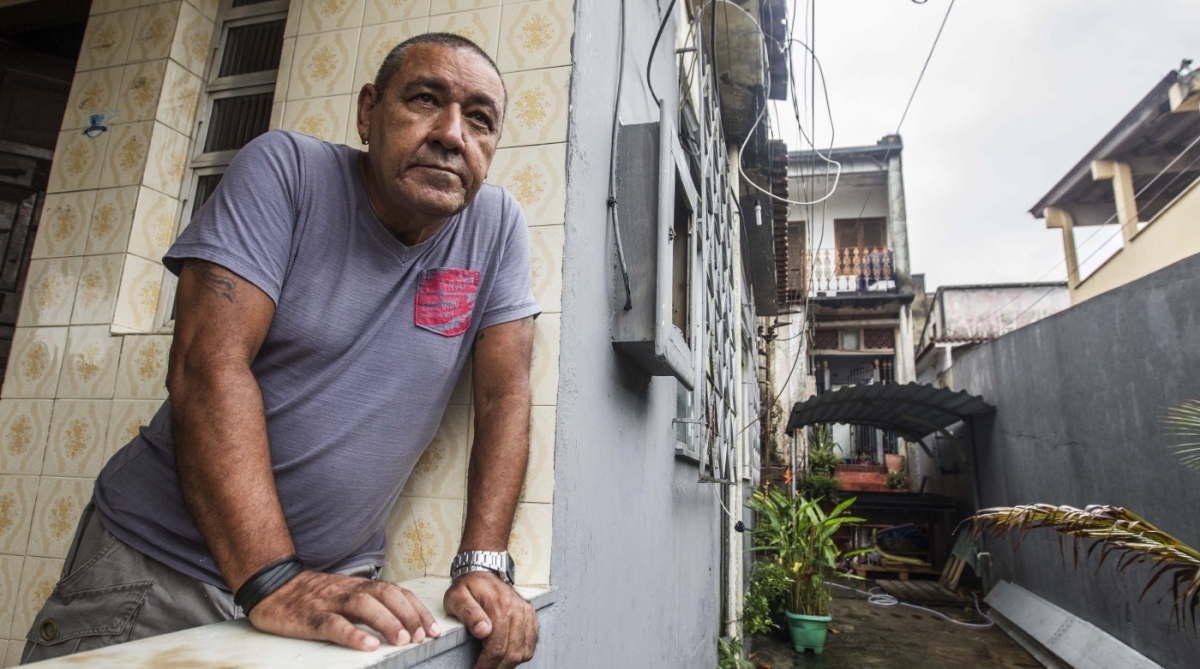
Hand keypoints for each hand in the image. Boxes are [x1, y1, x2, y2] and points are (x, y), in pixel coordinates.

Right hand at [248, 571, 441, 650]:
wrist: (272, 586)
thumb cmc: (312, 595)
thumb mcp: (345, 595)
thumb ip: (369, 605)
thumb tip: (401, 622)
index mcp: (359, 587)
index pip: (396, 593)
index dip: (417, 609)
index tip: (433, 629)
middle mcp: (348, 591)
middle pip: (385, 595)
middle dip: (408, 615)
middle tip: (422, 636)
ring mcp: (329, 603)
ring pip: (363, 606)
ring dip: (387, 622)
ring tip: (402, 640)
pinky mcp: (309, 617)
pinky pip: (333, 624)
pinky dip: (352, 634)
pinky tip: (367, 645)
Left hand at [444, 571, 537, 667]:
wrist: (482, 573)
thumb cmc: (468, 587)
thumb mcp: (457, 597)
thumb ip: (469, 613)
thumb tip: (482, 631)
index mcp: (498, 605)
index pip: (497, 647)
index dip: (486, 665)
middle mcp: (516, 609)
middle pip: (512, 653)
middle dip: (497, 667)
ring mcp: (526, 613)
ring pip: (523, 652)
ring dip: (509, 663)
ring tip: (494, 664)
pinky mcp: (530, 616)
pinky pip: (531, 644)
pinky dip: (521, 655)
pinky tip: (508, 655)